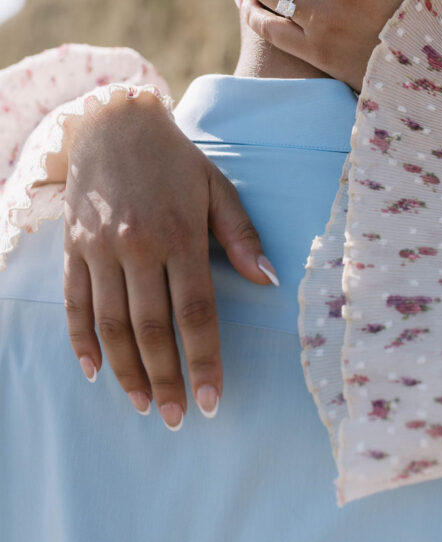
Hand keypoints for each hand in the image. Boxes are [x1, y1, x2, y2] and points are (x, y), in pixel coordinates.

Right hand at [62, 91, 278, 428]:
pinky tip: (96, 372)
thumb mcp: (217, 187)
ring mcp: (100, 249)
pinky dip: (82, 341)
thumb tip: (268, 281)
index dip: (205, 360)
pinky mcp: (73, 248)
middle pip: (152, 328)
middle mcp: (137, 246)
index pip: (196, 312)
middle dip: (167, 379)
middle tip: (178, 418)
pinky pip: (74, 303)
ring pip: (111, 324)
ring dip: (127, 371)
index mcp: (180, 234)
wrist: (114, 123)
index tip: (214, 400)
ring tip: (142, 405)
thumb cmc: (176, 161)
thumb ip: (241, 236)